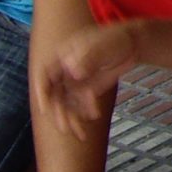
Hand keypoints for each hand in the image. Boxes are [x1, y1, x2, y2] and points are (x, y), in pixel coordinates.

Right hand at [32, 21, 141, 135]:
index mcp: (62, 57)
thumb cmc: (114, 39)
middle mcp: (64, 72)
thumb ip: (88, 57)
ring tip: (79, 132)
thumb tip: (73, 71)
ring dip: (71, 118)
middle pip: (55, 95)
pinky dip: (86, 111)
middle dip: (58, 113)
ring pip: (67, 104)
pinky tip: (94, 114)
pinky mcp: (87, 90)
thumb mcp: (102, 45)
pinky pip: (82, 105)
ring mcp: (75, 82)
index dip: (41, 92)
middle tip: (64, 127)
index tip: (45, 108)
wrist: (130, 44)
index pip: (44, 75)